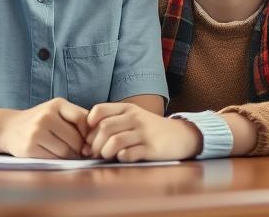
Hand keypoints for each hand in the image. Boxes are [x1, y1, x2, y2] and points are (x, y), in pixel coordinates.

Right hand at [0, 98, 90, 158]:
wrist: (8, 128)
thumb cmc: (39, 120)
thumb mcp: (56, 111)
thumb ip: (76, 118)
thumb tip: (96, 139)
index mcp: (56, 104)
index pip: (82, 119)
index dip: (89, 133)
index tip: (88, 140)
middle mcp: (46, 116)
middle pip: (75, 138)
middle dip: (80, 148)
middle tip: (81, 153)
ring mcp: (36, 131)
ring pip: (65, 151)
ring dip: (71, 156)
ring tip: (70, 155)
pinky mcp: (29, 147)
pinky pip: (53, 158)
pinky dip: (59, 161)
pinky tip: (57, 157)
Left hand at [85, 103, 200, 161]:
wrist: (181, 135)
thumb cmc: (151, 129)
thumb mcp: (133, 118)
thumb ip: (113, 123)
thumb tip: (87, 142)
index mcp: (127, 109)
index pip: (99, 110)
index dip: (89, 124)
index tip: (88, 137)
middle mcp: (135, 118)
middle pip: (104, 128)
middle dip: (94, 144)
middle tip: (94, 153)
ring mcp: (144, 133)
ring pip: (114, 141)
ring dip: (105, 152)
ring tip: (106, 157)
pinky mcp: (151, 148)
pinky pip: (129, 154)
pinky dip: (120, 158)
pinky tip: (121, 158)